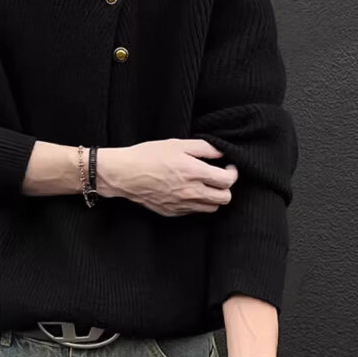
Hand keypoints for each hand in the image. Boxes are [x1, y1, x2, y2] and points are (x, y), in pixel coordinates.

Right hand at [97, 138, 238, 215]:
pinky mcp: (172, 212)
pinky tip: (189, 192)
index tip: (228, 167)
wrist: (124, 174)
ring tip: (205, 185)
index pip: (227, 181)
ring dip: (213, 197)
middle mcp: (191, 192)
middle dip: (226, 187)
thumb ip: (203, 148)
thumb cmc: (148, 155)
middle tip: (219, 177)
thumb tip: (221, 153)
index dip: (233, 173)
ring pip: (211, 208)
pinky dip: (197, 203)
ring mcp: (182, 205)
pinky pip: (194, 212)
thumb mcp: (177, 144)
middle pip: (224, 199)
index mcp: (194, 173)